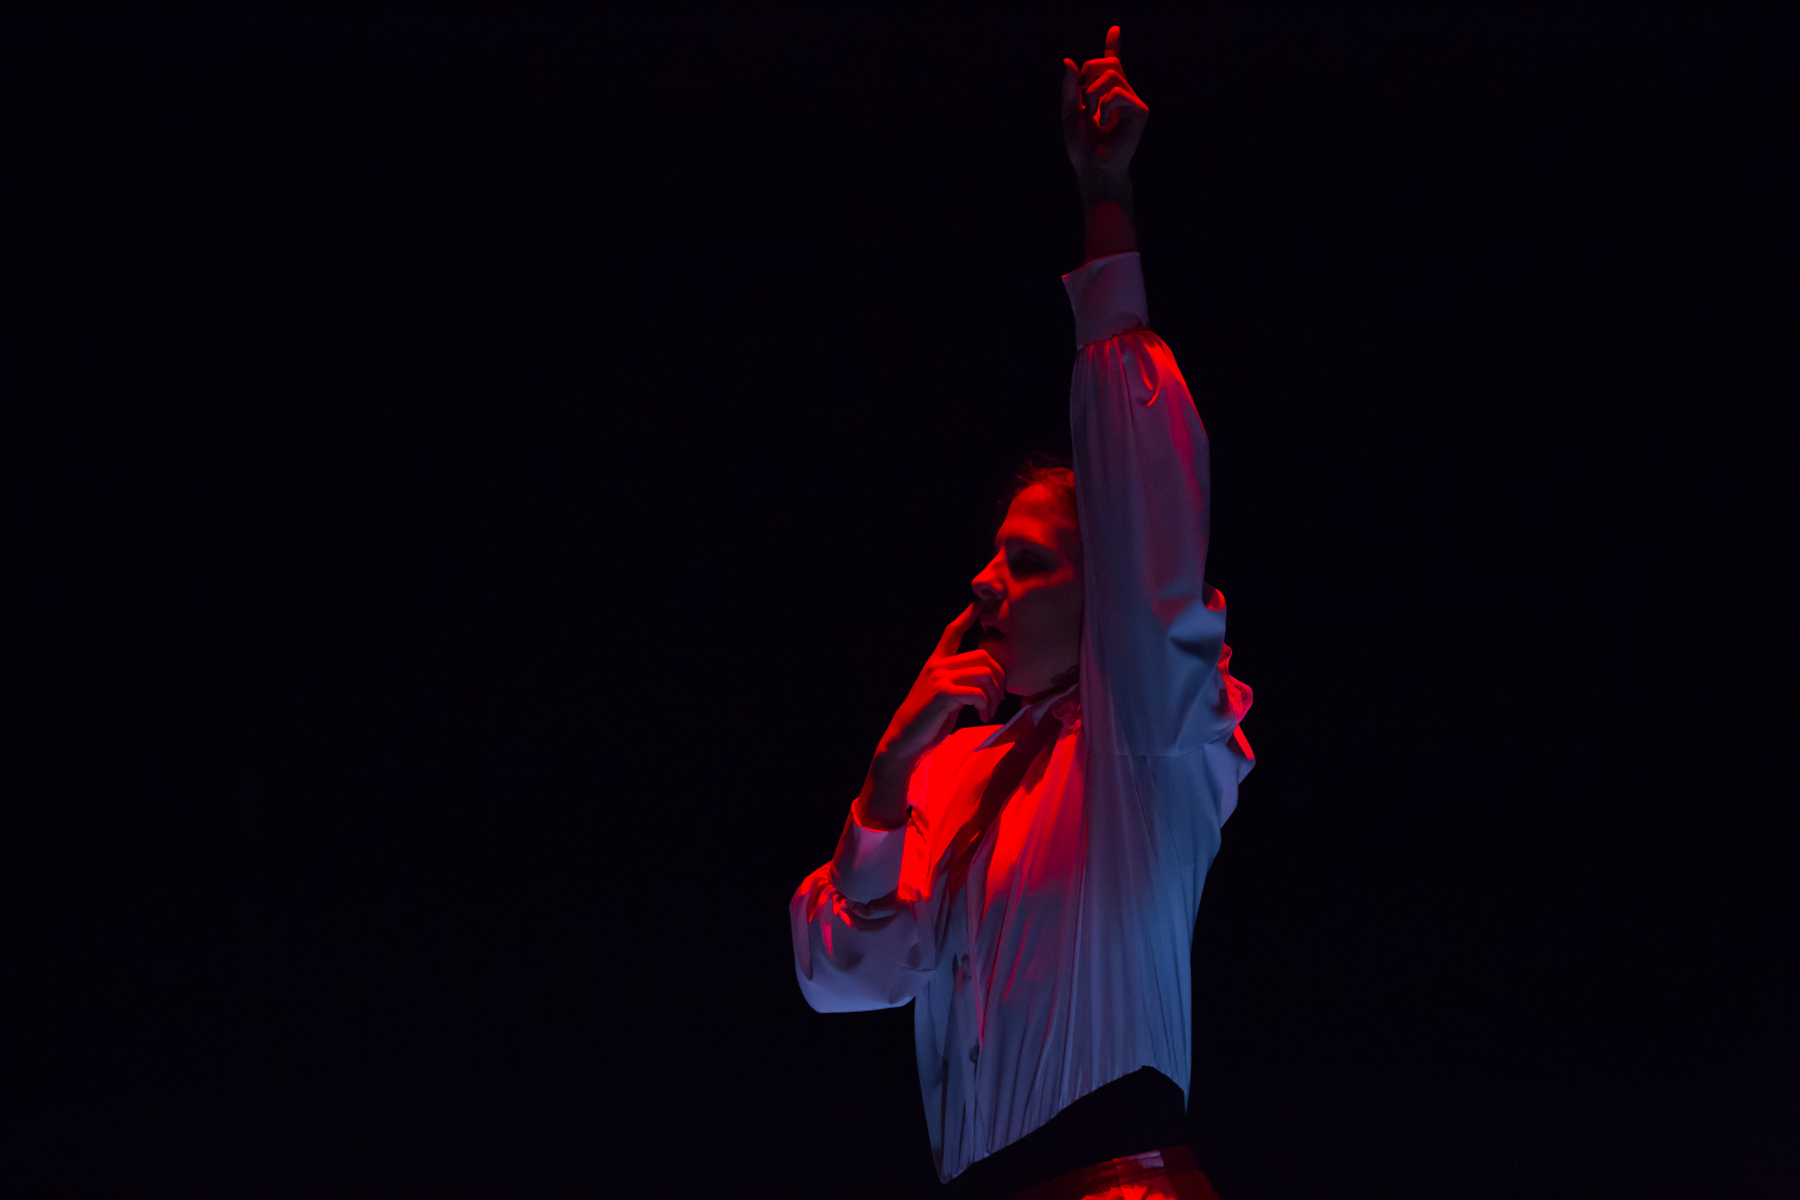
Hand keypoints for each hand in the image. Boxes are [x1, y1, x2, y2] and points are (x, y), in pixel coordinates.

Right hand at [857, 606, 1004, 826]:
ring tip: (989, 711)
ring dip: (995, 695)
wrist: (905, 740)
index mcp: (936, 663)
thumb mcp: (946, 696)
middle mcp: (937, 665)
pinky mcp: (943, 693)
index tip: (980, 603)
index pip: (952, 632)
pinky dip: (986, 706)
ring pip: (985, 673)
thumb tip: (989, 681)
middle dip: (1000, 678)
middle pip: (984, 655)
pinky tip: (983, 716)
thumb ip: (962, 682)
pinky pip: (978, 693)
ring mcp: (939, 677)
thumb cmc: (928, 721)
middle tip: (999, 699)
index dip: (967, 616)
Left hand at [1061, 26, 1148, 191]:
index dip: (1112, 46)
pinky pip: (1118, 92)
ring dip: (1093, 94)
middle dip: (1089, 73)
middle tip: (1083, 97)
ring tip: (1093, 115)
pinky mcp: (1140, 110)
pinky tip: (1105, 122)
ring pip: (1111, 75)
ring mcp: (1132, 101)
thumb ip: (1069, 87)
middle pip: (1107, 63)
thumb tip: (1068, 61)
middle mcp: (1122, 94)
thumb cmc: (1082, 146)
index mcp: (1105, 94)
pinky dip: (1105, 106)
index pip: (1110, 64)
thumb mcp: (1069, 112)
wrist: (1094, 167)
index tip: (1114, 29)